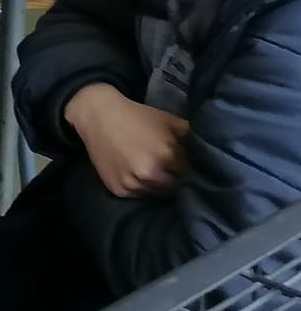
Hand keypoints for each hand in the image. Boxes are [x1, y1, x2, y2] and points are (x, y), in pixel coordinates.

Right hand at [66, 84, 188, 197]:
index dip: (192, 172)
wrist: (97, 115)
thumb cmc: (138, 116)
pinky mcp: (118, 190)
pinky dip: (142, 188)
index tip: (191, 168)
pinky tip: (139, 175)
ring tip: (157, 173)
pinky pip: (139, 196)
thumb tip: (213, 151)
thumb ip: (192, 137)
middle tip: (174, 171)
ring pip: (158, 195)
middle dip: (178, 181)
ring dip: (160, 187)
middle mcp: (150, 173)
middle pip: (177, 189)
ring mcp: (132, 183)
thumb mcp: (169, 121)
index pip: (192, 176)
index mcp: (167, 156)